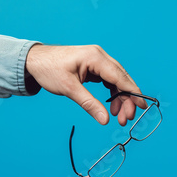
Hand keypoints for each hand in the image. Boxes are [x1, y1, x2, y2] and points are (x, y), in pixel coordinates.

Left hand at [25, 44, 146, 125]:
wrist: (34, 60)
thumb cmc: (48, 70)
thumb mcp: (69, 89)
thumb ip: (89, 104)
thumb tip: (105, 120)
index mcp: (95, 57)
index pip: (119, 76)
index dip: (133, 92)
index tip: (142, 106)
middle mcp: (99, 56)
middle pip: (121, 79)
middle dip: (127, 99)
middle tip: (126, 119)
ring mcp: (97, 61)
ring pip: (116, 81)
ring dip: (120, 98)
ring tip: (119, 116)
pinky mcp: (93, 66)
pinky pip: (109, 80)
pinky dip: (112, 93)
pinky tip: (111, 106)